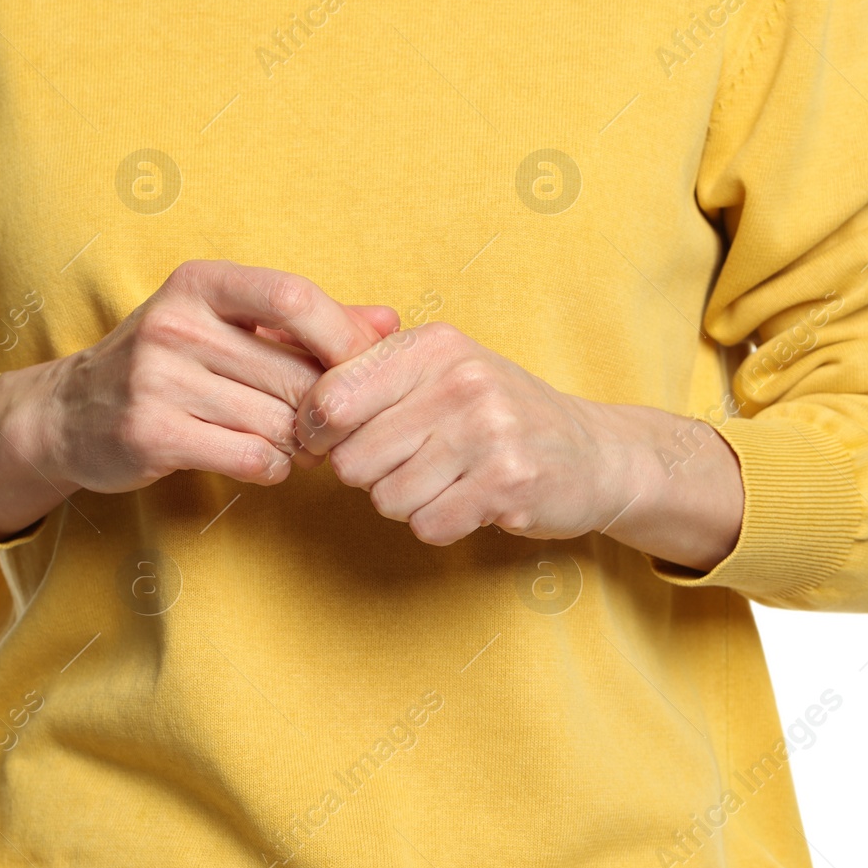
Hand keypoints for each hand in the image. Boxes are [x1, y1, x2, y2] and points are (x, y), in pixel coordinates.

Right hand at [0, 260, 397, 537]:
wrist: (69, 415)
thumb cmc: (168, 365)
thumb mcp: (229, 326)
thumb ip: (310, 322)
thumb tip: (391, 320)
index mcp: (200, 283)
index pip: (293, 296)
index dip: (342, 337)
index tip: (364, 370)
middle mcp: (175, 323)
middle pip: (293, 371)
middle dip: (326, 408)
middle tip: (334, 427)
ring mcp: (157, 378)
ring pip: (277, 421)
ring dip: (302, 444)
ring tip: (298, 445)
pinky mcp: (150, 432)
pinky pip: (249, 455)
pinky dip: (273, 467)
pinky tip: (264, 462)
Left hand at [294, 321, 743, 568]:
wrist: (594, 452)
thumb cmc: (494, 413)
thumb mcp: (437, 369)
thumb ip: (364, 365)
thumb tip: (273, 343)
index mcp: (432, 346)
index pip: (331, 397)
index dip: (317, 434)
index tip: (333, 443)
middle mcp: (460, 379)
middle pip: (353, 458)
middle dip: (370, 476)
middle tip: (412, 464)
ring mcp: (489, 429)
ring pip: (387, 497)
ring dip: (409, 503)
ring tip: (449, 480)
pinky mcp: (509, 481)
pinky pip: (429, 524)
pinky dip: (442, 525)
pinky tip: (471, 501)